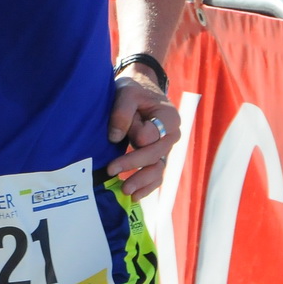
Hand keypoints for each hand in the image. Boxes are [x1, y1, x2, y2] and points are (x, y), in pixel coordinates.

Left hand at [104, 76, 179, 199]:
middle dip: (134, 166)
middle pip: (155, 156)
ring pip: (158, 169)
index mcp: (168, 119)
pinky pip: (156, 173)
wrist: (140, 87)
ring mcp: (165, 147)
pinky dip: (147, 186)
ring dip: (142, 182)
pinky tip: (135, 196)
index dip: (134, 143)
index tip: (113, 144)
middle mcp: (171, 135)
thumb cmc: (134, 89)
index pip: (152, 137)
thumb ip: (122, 113)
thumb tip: (116, 138)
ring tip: (126, 191)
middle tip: (111, 172)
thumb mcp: (126, 93)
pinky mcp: (156, 154)